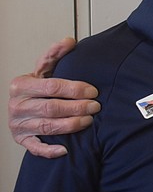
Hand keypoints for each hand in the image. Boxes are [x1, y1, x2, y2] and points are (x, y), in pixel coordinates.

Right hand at [8, 38, 99, 157]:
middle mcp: (17, 106)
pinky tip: (66, 149)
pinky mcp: (22, 140)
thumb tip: (69, 41)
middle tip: (96, 106)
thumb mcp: (43, 69)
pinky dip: (50, 150)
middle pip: (51, 108)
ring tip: (89, 121)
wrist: (23, 106)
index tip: (93, 90)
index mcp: (21, 85)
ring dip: (71, 125)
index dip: (74, 89)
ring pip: (47, 127)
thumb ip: (54, 55)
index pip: (51, 86)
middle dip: (77, 107)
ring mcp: (18, 125)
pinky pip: (36, 148)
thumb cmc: (37, 88)